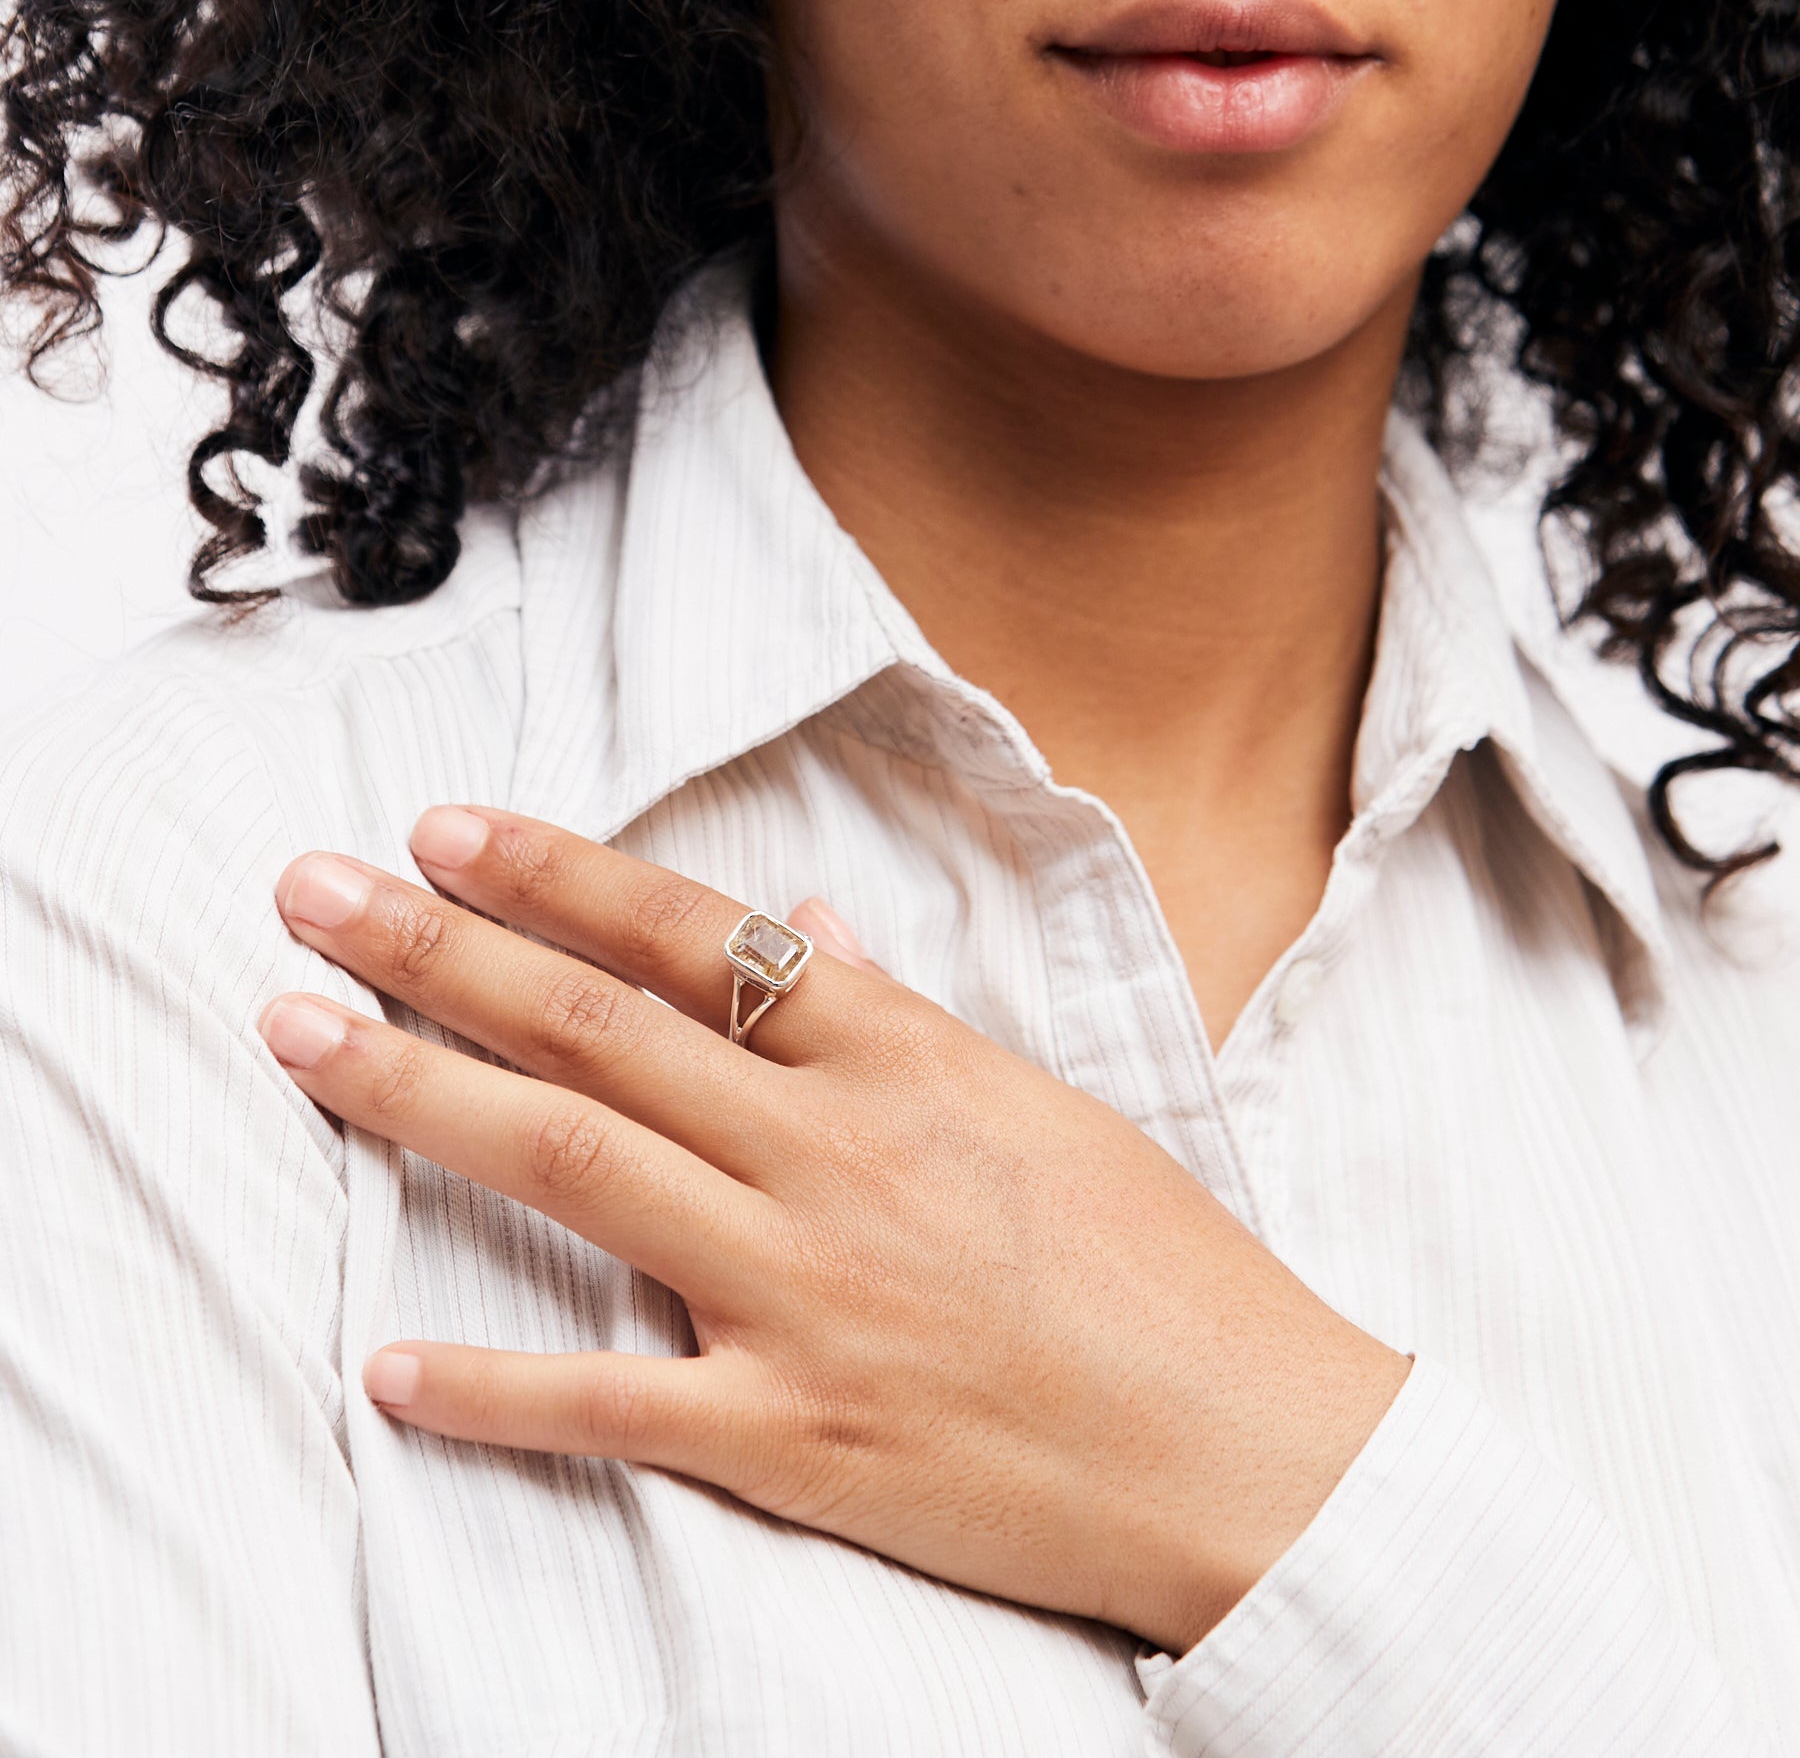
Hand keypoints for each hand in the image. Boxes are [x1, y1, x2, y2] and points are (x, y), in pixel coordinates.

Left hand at [259, 806, 1408, 1653]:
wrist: (1247, 1443)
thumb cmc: (1160, 1265)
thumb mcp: (1036, 1101)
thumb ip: (898, 1014)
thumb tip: (801, 926)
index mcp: (901, 1060)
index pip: (692, 937)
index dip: (555, 875)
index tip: (445, 831)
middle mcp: (833, 1155)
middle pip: (596, 1029)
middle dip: (437, 948)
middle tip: (311, 892)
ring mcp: (805, 1293)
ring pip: (574, 1166)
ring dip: (418, 1095)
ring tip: (298, 1035)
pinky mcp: (796, 1432)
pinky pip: (615, 1403)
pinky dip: (493, 1388)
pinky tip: (386, 1364)